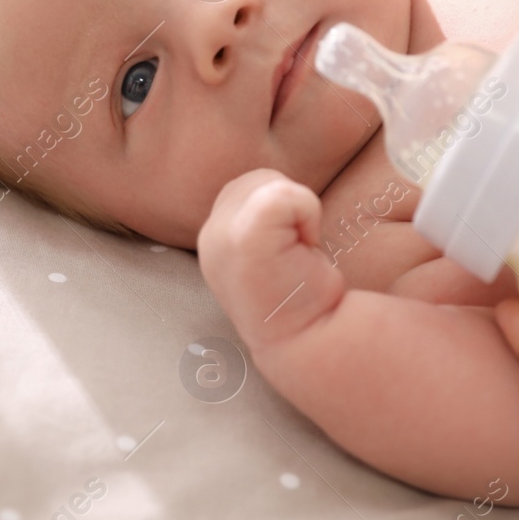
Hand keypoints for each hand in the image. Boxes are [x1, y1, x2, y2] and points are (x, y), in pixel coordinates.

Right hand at [196, 169, 344, 348]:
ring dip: (300, 214)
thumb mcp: (273, 246)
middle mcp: (209, 236)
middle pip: (260, 180)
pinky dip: (309, 216)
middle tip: (296, 255)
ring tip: (298, 255)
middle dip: (290, 209)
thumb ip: (266, 215)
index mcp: (214, 238)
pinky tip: (306, 253)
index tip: (288, 255)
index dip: (284, 212)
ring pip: (273, 184)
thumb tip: (280, 194)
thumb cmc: (302, 296)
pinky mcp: (243, 237)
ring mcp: (220, 236)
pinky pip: (290, 196)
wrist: (309, 339)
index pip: (250, 189)